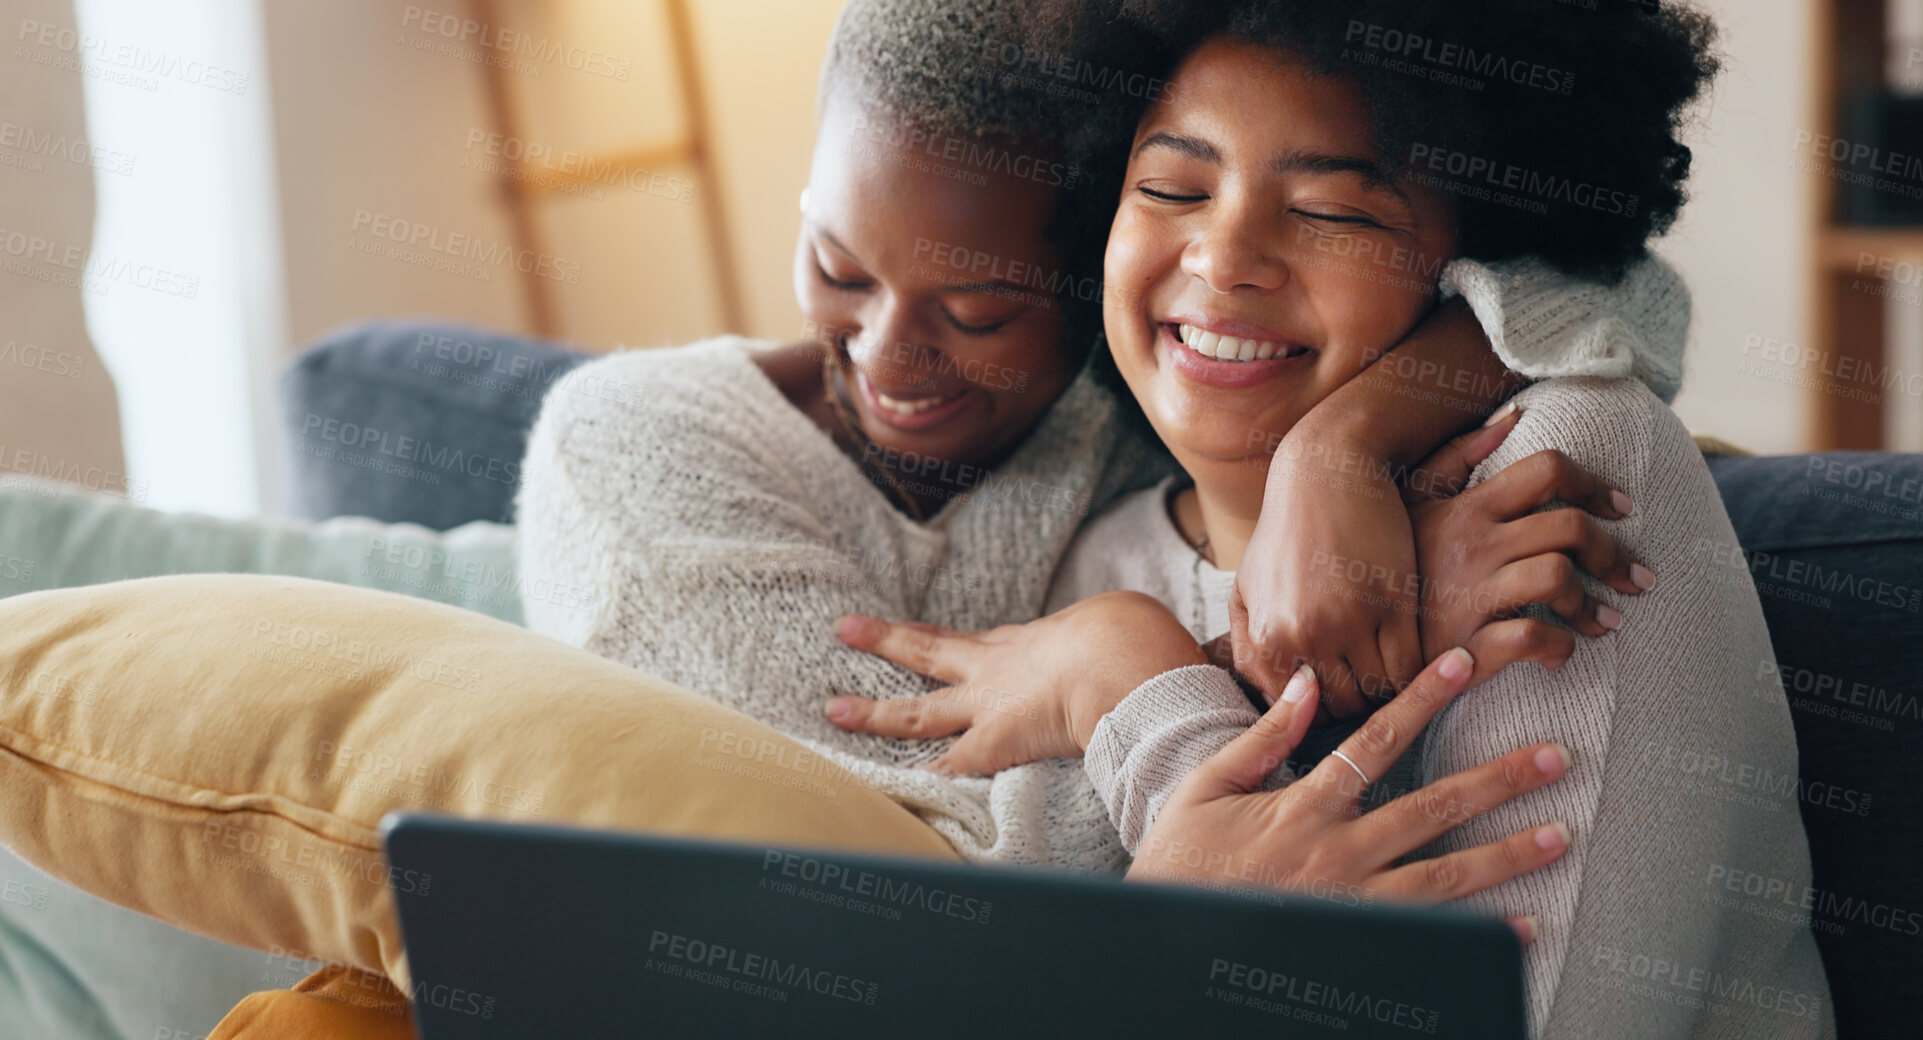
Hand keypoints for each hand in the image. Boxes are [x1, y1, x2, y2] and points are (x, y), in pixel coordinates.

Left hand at [824, 591, 1207, 775]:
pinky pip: (944, 768)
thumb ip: (1129, 641)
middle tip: (845, 628)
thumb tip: (1162, 657)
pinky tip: (886, 795)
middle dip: (888, 641)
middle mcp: (1000, 669)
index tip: (923, 636)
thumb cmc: (1139, 640)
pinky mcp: (993, 744)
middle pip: (931, 651)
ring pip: (918, 710)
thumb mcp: (1131, 625)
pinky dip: (915, 781)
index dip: (952, 642)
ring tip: (832, 708)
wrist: (1126, 661)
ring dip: (873, 712)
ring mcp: (990, 707)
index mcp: (1033, 642)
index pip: (982, 643)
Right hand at [1127, 648, 1569, 934]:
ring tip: (1558, 838)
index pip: (1375, 740)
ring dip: (1506, 855)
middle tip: (1555, 758)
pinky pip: (1431, 938)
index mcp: (1302, 807)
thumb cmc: (1181, 864)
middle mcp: (1337, 853)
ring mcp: (1353, 905)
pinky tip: (1521, 928)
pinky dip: (1479, 934)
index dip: (1422, 698)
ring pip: (1445, 875)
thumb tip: (1309, 682)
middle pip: (1433, 807)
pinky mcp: (1358, 946)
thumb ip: (1263, 737)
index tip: (1461, 662)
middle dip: (1498, 780)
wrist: (1166, 943)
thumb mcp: (1207, 788)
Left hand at [1228, 430, 1424, 719]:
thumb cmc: (1285, 531)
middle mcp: (1306, 635)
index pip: (1300, 710)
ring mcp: (1352, 620)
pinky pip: (1410, 666)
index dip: (1323, 709)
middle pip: (1343, 706)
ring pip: (1379, 691)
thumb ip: (1247, 647)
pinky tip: (1414, 655)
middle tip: (1370, 682)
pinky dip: (1415, 672)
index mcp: (1268, 636)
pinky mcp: (1394, 602)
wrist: (1326, 471)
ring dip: (1388, 688)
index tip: (1338, 694)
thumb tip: (1269, 699)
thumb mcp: (1246, 587)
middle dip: (1358, 701)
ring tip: (1391, 670)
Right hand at [1408, 416, 1652, 683]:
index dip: (1593, 484)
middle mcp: (1473, 544)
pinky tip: (1560, 654)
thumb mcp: (1411, 505)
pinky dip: (1561, 648)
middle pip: (1569, 527)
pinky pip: (1535, 638)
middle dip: (1614, 553)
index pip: (1546, 471)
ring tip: (1603, 620)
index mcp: (1467, 508)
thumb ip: (1456, 459)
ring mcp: (1471, 593)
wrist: (1358, 639)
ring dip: (1591, 602)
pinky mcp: (1469, 643)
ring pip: (1558, 577)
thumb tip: (1510, 418)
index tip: (1620, 508)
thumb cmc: (1395, 571)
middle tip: (1635, 577)